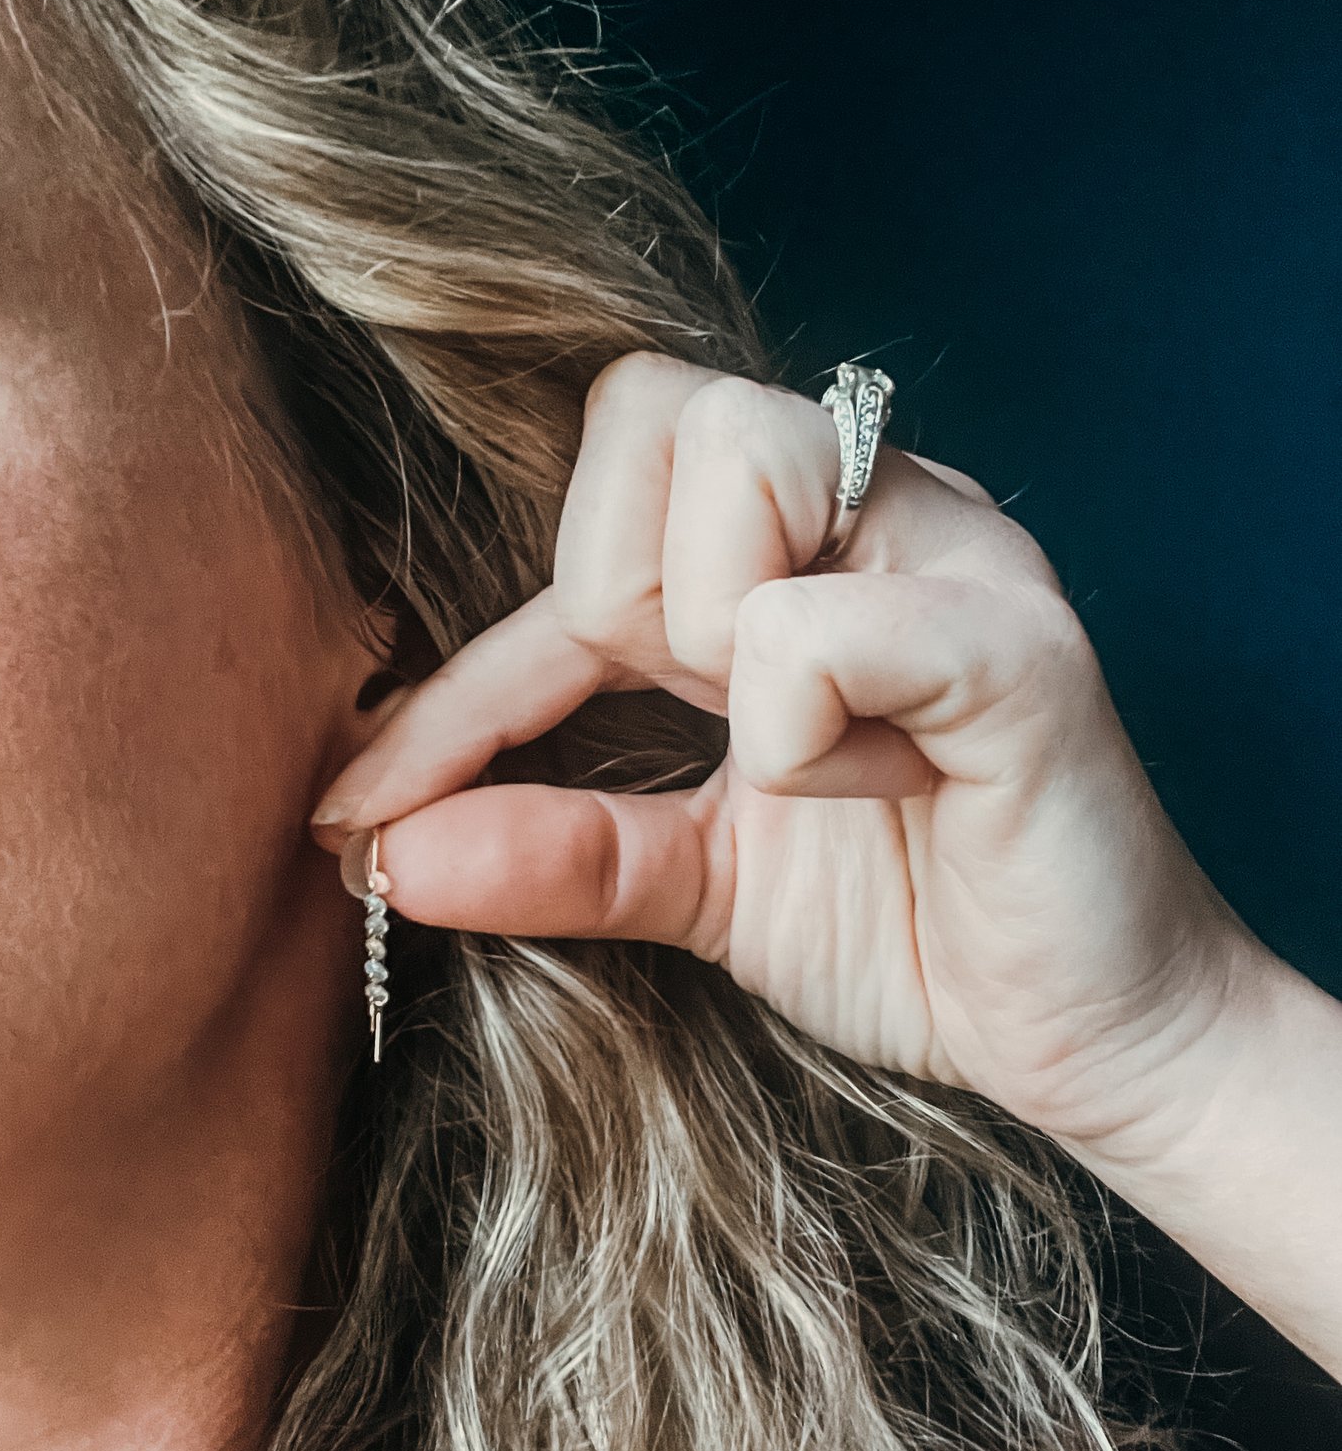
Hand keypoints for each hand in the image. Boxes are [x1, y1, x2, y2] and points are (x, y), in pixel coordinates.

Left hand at [310, 350, 1263, 1178]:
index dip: (457, 678)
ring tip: (795, 755)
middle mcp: (877, 512)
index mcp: (794, 551)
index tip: (358, 810)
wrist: (1092, 1039)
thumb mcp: (698, 885)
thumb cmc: (910, 930)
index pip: (583, 522)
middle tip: (685, 719)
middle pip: (654, 411)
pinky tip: (873, 789)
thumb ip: (558, 846)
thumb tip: (387, 855)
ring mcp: (956, 557)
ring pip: (737, 460)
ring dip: (709, 638)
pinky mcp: (1016, 648)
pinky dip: (797, 732)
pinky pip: (821, 627)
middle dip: (612, 603)